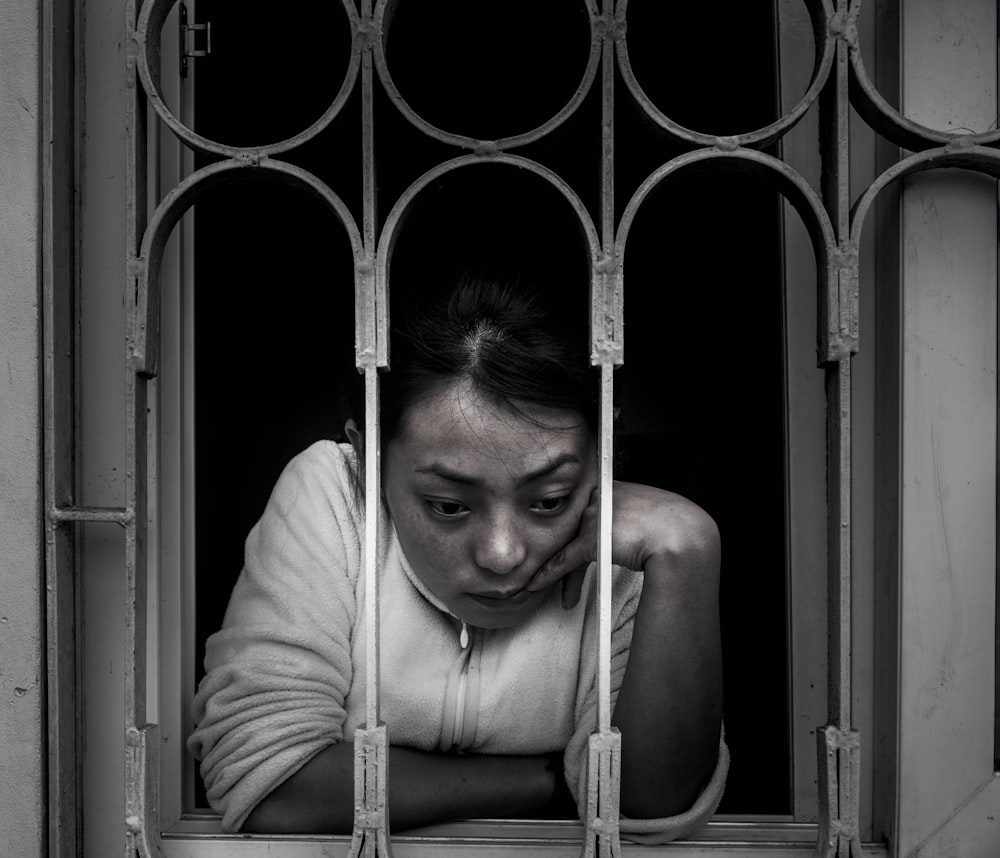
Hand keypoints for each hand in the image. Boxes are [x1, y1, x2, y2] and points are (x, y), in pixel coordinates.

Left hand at [526, 481, 712, 609]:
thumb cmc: (672, 529)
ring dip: (551, 568)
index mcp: (611, 487)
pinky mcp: (592, 540)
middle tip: (550, 569)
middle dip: (559, 552)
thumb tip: (616, 535)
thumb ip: (623, 518)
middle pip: (571, 528)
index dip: (574, 533)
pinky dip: (548, 574)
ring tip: (539, 582)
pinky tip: (536, 583)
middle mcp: (599, 497)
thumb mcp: (644, 516)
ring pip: (565, 544)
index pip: (584, 512)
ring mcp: (595, 517)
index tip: (569, 547)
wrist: (684, 536)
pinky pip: (564, 560)